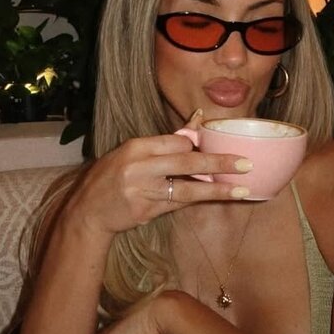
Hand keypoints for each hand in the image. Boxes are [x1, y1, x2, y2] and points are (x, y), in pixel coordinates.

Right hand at [69, 110, 253, 236]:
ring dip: (217, 189)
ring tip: (242, 189)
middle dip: (219, 162)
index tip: (221, 145)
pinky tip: (218, 197)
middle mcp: (140, 167)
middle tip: (245, 164)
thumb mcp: (132, 152)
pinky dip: (199, 199)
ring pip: (188, 188)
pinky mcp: (147, 211)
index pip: (177, 142)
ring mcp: (143, 191)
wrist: (87, 211)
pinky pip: (179, 203)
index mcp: (136, 147)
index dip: (200, 145)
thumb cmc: (112, 176)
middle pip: (187, 162)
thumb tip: (197, 122)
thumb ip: (164, 142)